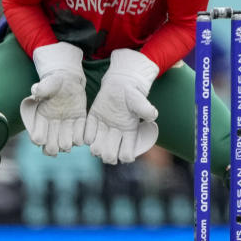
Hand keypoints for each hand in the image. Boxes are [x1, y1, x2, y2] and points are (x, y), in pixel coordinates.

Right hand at [20, 42, 86, 155]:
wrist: (68, 81)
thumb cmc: (55, 82)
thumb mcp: (49, 83)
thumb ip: (42, 88)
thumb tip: (35, 91)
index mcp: (40, 119)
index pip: (37, 137)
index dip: (40, 139)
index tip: (43, 137)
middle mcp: (51, 126)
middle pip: (50, 147)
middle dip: (55, 147)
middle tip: (61, 143)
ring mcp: (65, 126)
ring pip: (65, 144)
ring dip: (68, 144)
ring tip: (72, 141)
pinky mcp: (78, 123)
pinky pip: (80, 136)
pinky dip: (80, 138)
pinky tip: (82, 136)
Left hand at [85, 49, 159, 163]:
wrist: (121, 83)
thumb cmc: (133, 93)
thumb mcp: (139, 101)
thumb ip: (145, 109)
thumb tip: (153, 115)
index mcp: (129, 132)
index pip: (127, 153)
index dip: (125, 156)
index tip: (122, 153)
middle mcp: (117, 134)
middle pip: (110, 154)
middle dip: (108, 156)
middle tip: (104, 151)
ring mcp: (104, 129)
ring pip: (97, 148)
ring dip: (96, 149)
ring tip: (95, 145)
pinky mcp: (93, 121)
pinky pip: (87, 135)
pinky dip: (87, 138)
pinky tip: (89, 133)